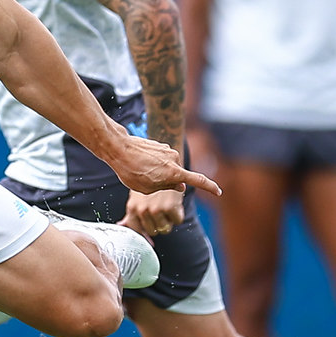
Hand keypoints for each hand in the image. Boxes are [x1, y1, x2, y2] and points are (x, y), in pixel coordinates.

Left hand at [102, 131, 219, 198]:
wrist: (117, 148)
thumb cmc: (130, 171)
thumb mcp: (147, 188)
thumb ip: (166, 187)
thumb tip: (180, 185)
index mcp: (174, 172)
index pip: (198, 180)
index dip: (209, 187)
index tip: (218, 192)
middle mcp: (174, 159)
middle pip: (176, 175)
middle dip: (165, 181)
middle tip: (145, 182)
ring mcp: (167, 150)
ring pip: (166, 167)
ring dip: (157, 172)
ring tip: (138, 171)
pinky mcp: (159, 145)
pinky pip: (159, 159)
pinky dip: (151, 164)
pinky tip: (138, 163)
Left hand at [123, 188, 185, 237]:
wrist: (166, 166)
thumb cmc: (151, 183)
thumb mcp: (137, 196)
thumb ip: (131, 213)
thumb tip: (121, 225)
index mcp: (132, 207)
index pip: (137, 230)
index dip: (145, 229)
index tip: (150, 224)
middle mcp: (142, 210)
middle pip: (153, 231)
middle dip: (158, 223)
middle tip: (161, 209)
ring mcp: (155, 209)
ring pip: (165, 229)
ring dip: (169, 220)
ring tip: (167, 205)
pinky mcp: (169, 207)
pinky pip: (177, 221)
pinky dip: (178, 214)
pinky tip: (175, 203)